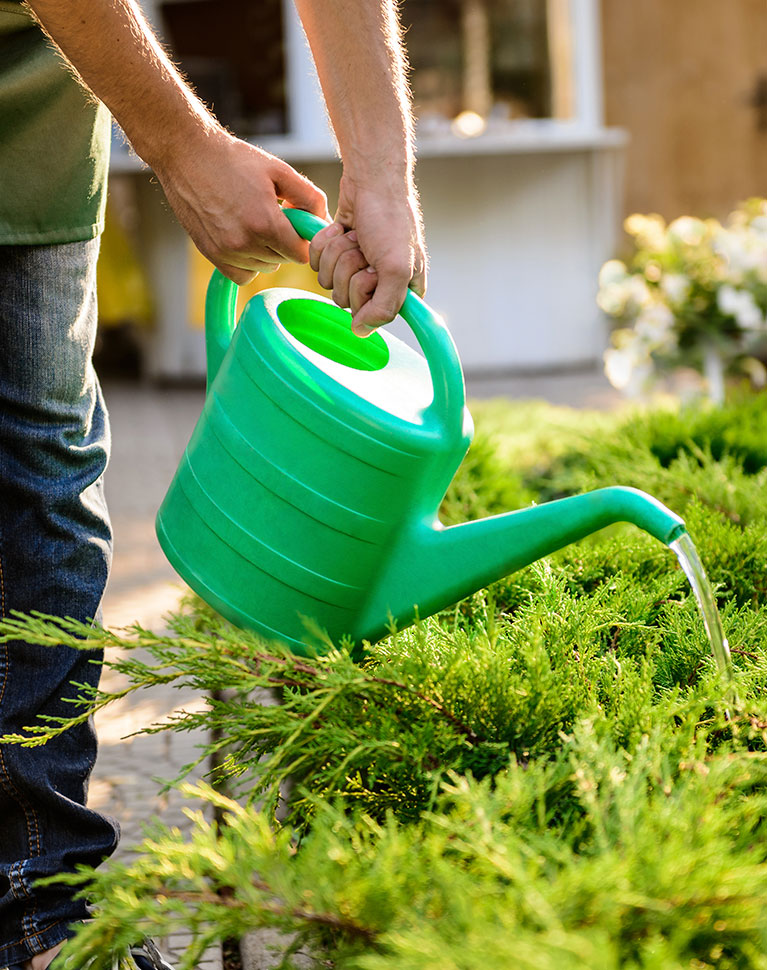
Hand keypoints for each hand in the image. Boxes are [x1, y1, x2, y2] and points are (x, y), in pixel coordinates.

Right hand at [153, 129, 328, 283]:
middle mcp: (244, 242)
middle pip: (283, 260)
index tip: (297, 225)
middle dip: (286, 241)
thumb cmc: (234, 159)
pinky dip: (248, 263)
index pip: (301, 254)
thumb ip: (308, 197)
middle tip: (274, 216)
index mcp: (265, 222)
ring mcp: (226, 251)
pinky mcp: (211, 254)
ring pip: (264, 267)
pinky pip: (243, 275)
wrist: (187, 154)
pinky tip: (244, 239)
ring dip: (266, 251)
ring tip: (255, 221)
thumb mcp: (278, 170)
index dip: (304, 239)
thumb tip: (324, 221)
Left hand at [309, 173, 426, 335]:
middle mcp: (380, 283)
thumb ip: (384, 308)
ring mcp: (356, 267)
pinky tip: (342, 229)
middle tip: (365, 249)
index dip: (367, 293)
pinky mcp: (337, 252)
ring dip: (338, 254)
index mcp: (402, 290)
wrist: (371, 179)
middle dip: (349, 269)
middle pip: (346, 299)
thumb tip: (360, 332)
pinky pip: (318, 262)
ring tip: (356, 236)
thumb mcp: (396, 268)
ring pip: (330, 281)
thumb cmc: (390, 220)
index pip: (373, 314)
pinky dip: (325, 244)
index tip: (375, 273)